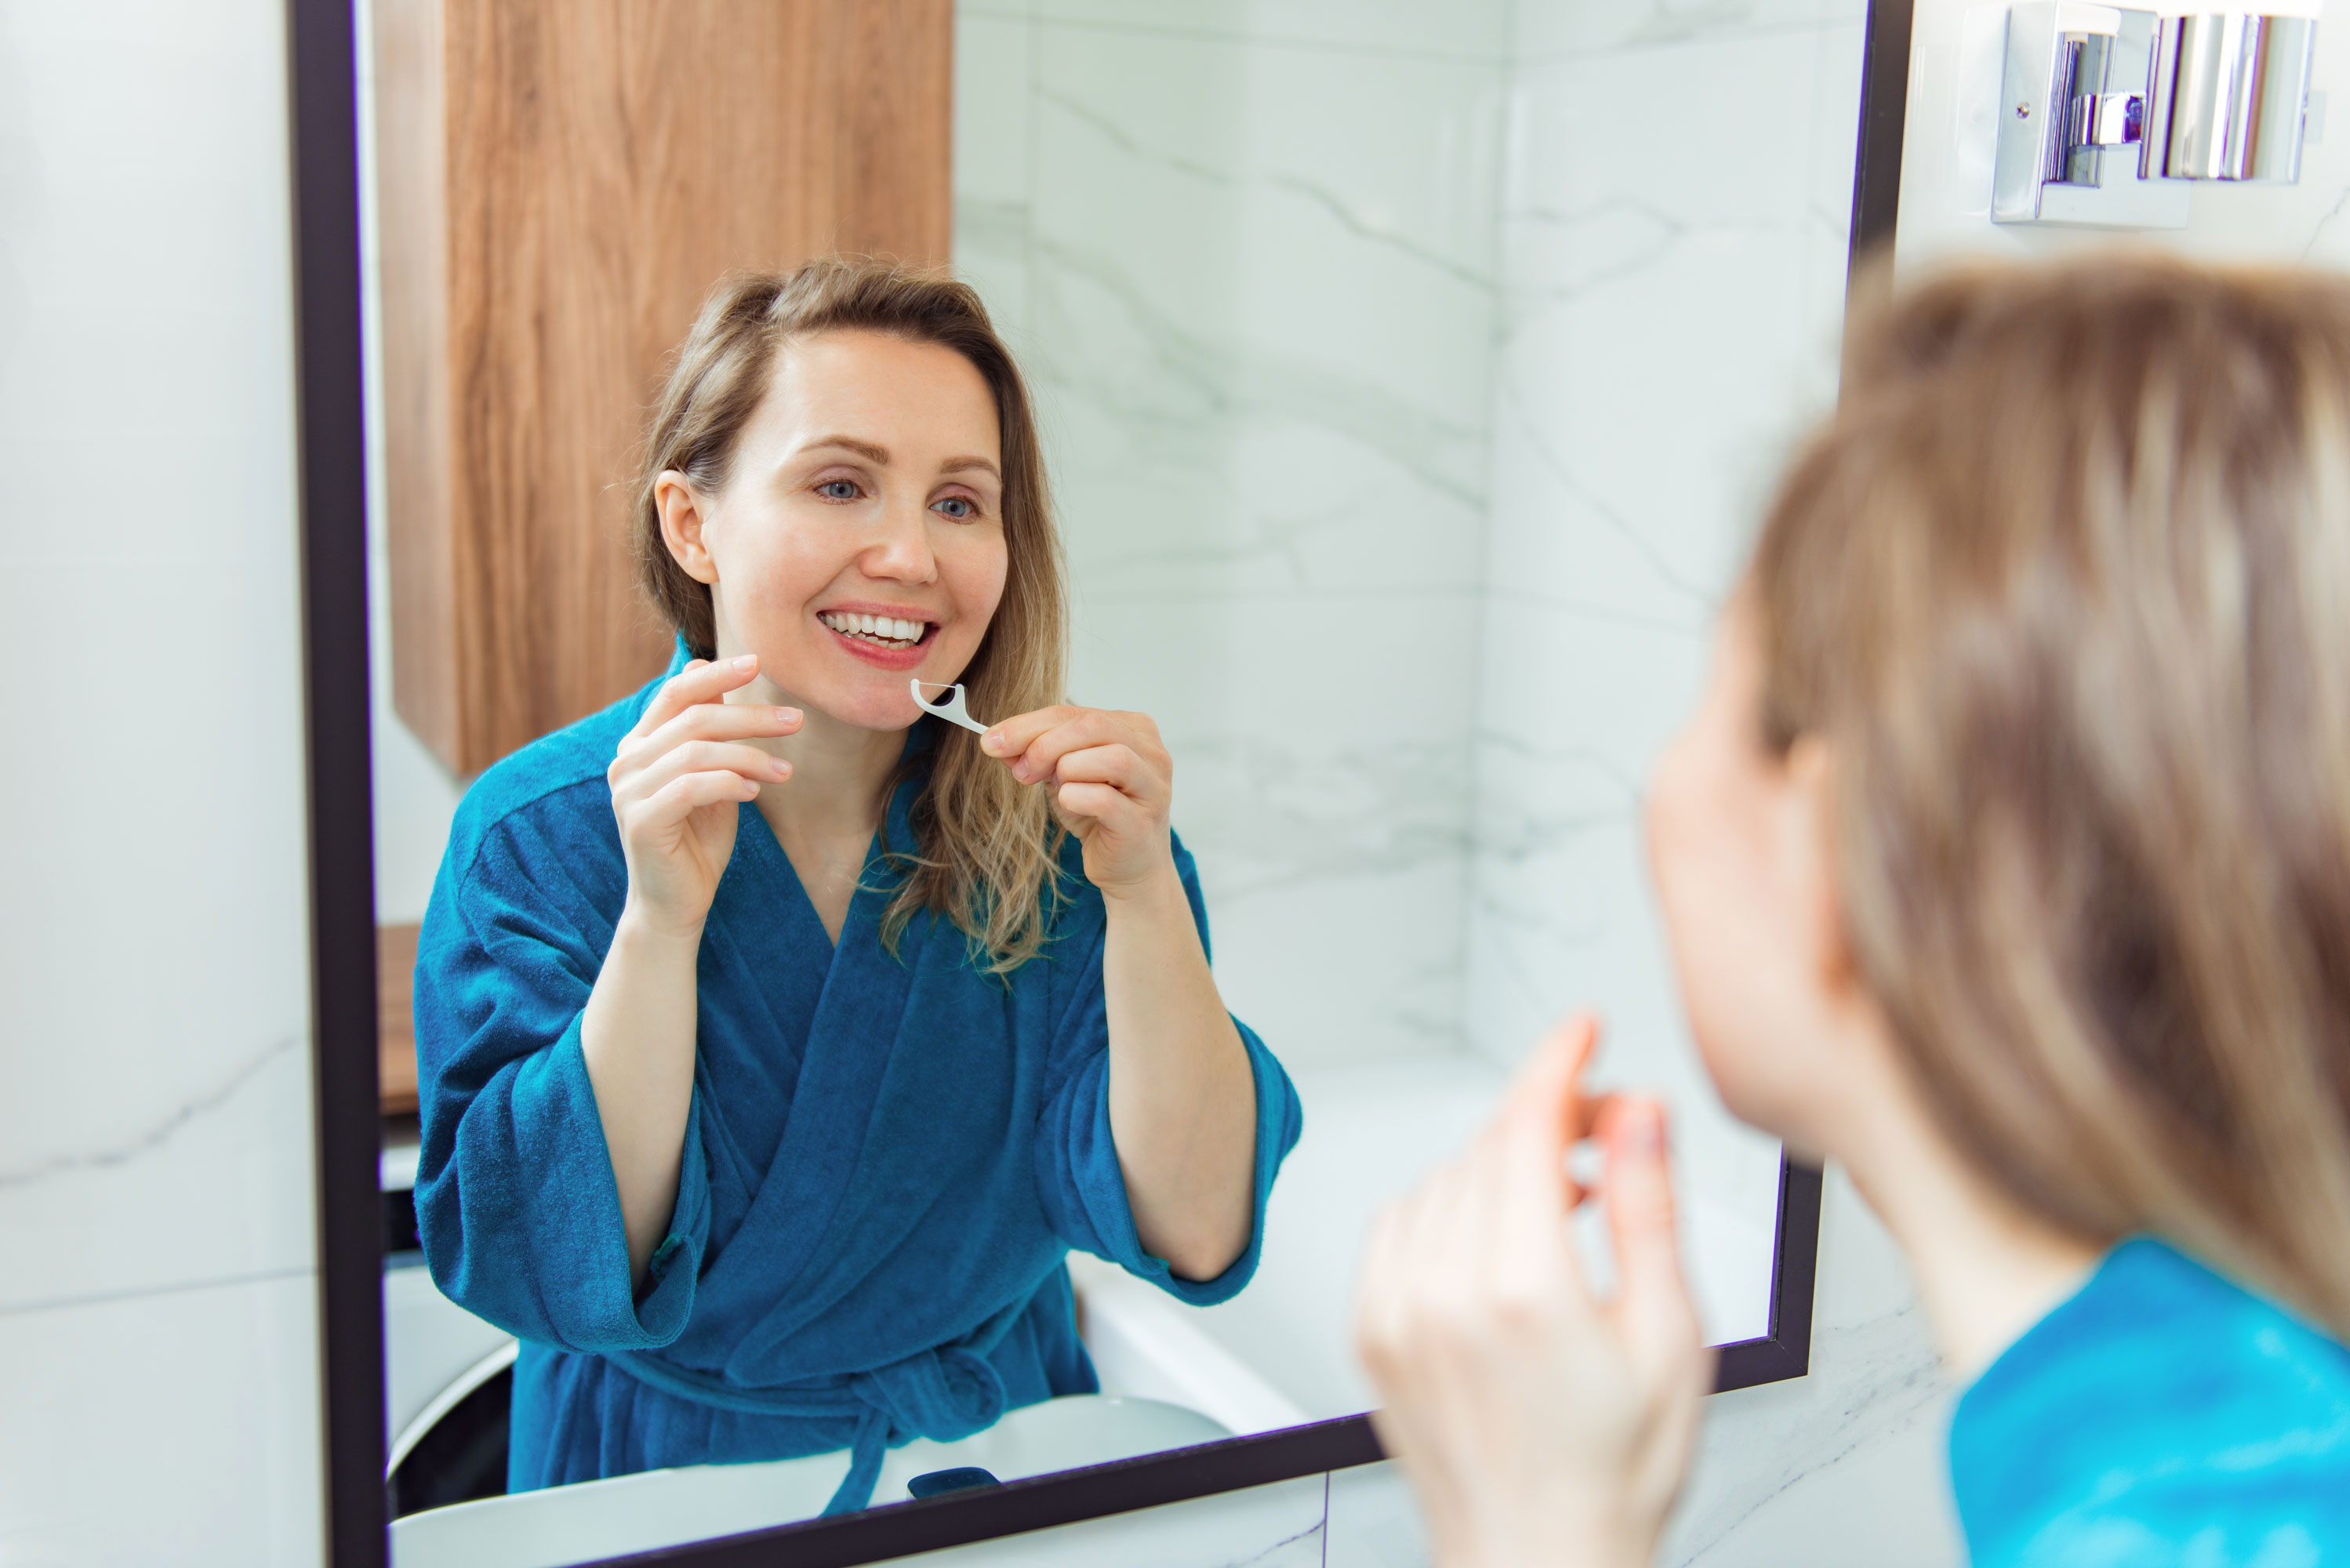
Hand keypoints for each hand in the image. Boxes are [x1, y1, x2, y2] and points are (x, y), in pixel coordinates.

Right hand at [606, 655, 800, 937]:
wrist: (675, 903)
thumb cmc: (696, 839)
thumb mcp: (710, 779)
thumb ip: (708, 736)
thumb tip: (717, 683)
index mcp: (640, 744)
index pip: (676, 693)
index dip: (716, 675)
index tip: (758, 663)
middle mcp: (626, 761)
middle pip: (694, 719)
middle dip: (751, 717)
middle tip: (795, 720)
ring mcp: (628, 791)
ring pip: (696, 751)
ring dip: (750, 756)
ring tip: (786, 772)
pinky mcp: (641, 820)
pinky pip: (691, 786)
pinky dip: (729, 782)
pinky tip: (755, 792)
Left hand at [981, 706, 1174, 895]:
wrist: (1129, 867)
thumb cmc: (1099, 816)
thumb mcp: (1063, 776)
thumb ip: (1037, 753)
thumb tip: (996, 740)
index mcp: (1134, 729)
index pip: (1074, 713)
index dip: (1028, 725)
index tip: (992, 741)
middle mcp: (1152, 753)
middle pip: (1092, 727)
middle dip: (1043, 745)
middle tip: (1021, 771)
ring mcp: (1153, 788)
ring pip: (1111, 757)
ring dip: (1067, 770)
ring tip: (1056, 788)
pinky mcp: (1142, 822)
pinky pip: (1105, 799)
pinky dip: (1076, 797)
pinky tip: (1068, 802)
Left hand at [1354, 1017, 1711, 1567]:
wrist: (1537, 1560)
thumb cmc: (1614, 1471)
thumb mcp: (1670, 1337)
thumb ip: (1649, 1210)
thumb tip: (1638, 1113)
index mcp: (1525, 1291)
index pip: (1528, 1125)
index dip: (1558, 1061)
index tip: (1582, 1030)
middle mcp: (1444, 1293)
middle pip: (1488, 1144)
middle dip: (1550, 1117)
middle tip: (1609, 1134)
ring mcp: (1396, 1311)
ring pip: (1444, 1178)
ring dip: (1502, 1167)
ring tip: (1566, 1208)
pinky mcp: (1370, 1330)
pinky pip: (1399, 1223)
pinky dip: (1447, 1209)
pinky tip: (1496, 1242)